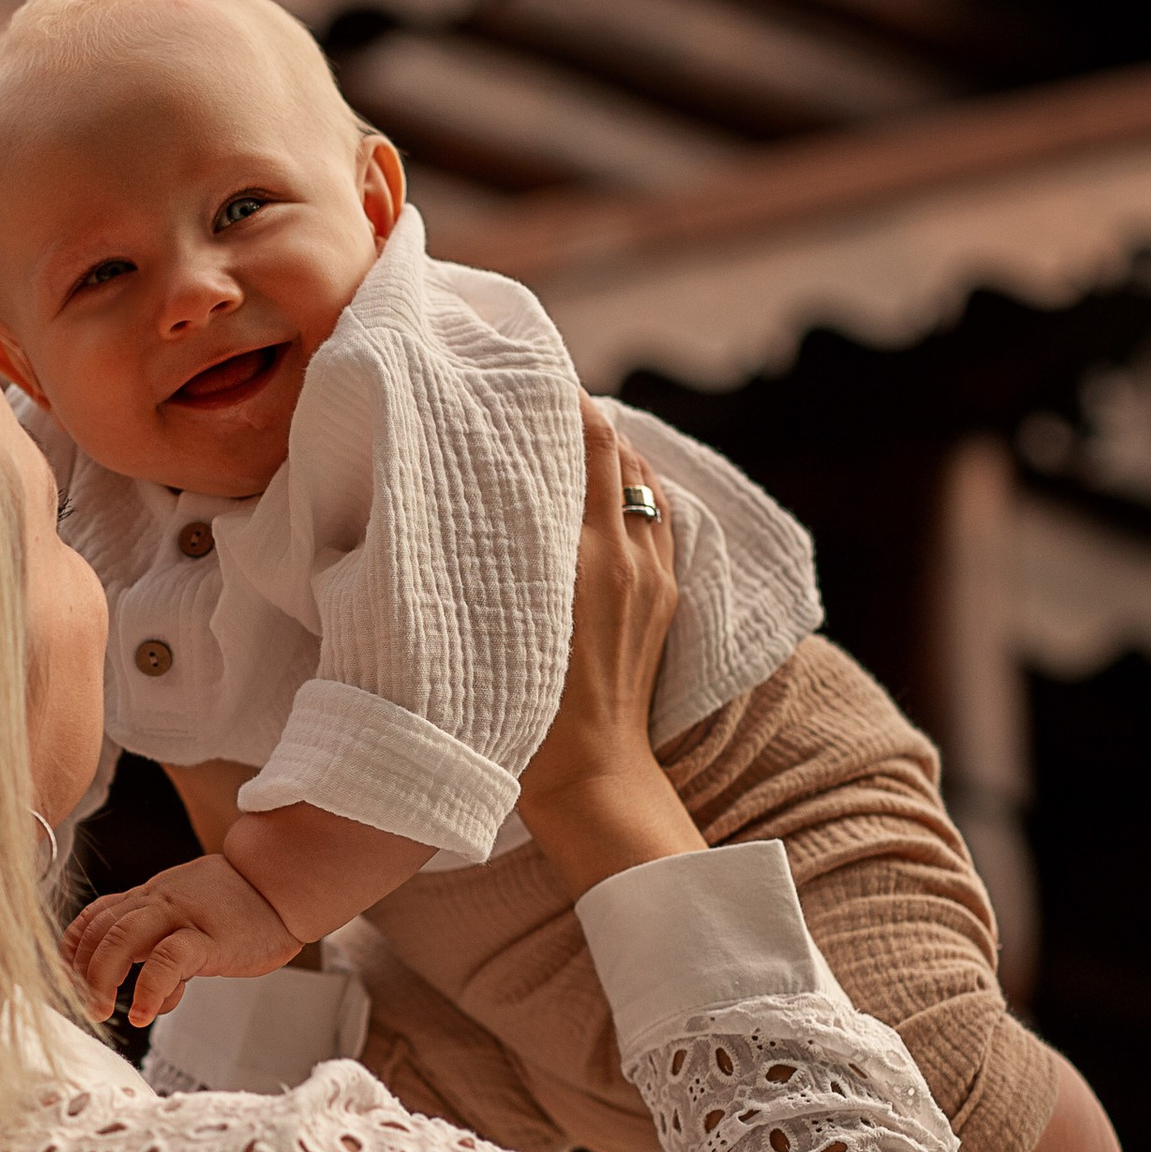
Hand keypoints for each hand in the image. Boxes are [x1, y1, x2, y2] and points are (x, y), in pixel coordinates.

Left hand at [65, 852, 298, 1023]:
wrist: (287, 885)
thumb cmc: (242, 908)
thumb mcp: (191, 916)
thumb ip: (165, 945)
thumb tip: (150, 994)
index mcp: (152, 896)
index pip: (97, 915)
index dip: (74, 948)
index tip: (66, 978)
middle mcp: (159, 901)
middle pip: (101, 928)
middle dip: (82, 969)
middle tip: (84, 1005)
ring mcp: (183, 916)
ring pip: (123, 937)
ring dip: (102, 977)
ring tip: (100, 1010)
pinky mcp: (211, 938)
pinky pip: (169, 959)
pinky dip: (149, 988)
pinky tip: (145, 1012)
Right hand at [517, 403, 700, 899]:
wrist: (593, 777)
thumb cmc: (525, 718)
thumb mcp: (498, 625)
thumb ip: (499, 555)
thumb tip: (485, 494)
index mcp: (587, 554)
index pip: (588, 444)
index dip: (561, 400)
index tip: (525, 374)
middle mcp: (629, 553)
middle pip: (616, 452)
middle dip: (580, 417)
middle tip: (535, 394)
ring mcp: (654, 575)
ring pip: (641, 479)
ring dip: (609, 450)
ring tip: (568, 432)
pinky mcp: (665, 598)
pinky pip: (656, 516)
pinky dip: (631, 486)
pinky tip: (608, 486)